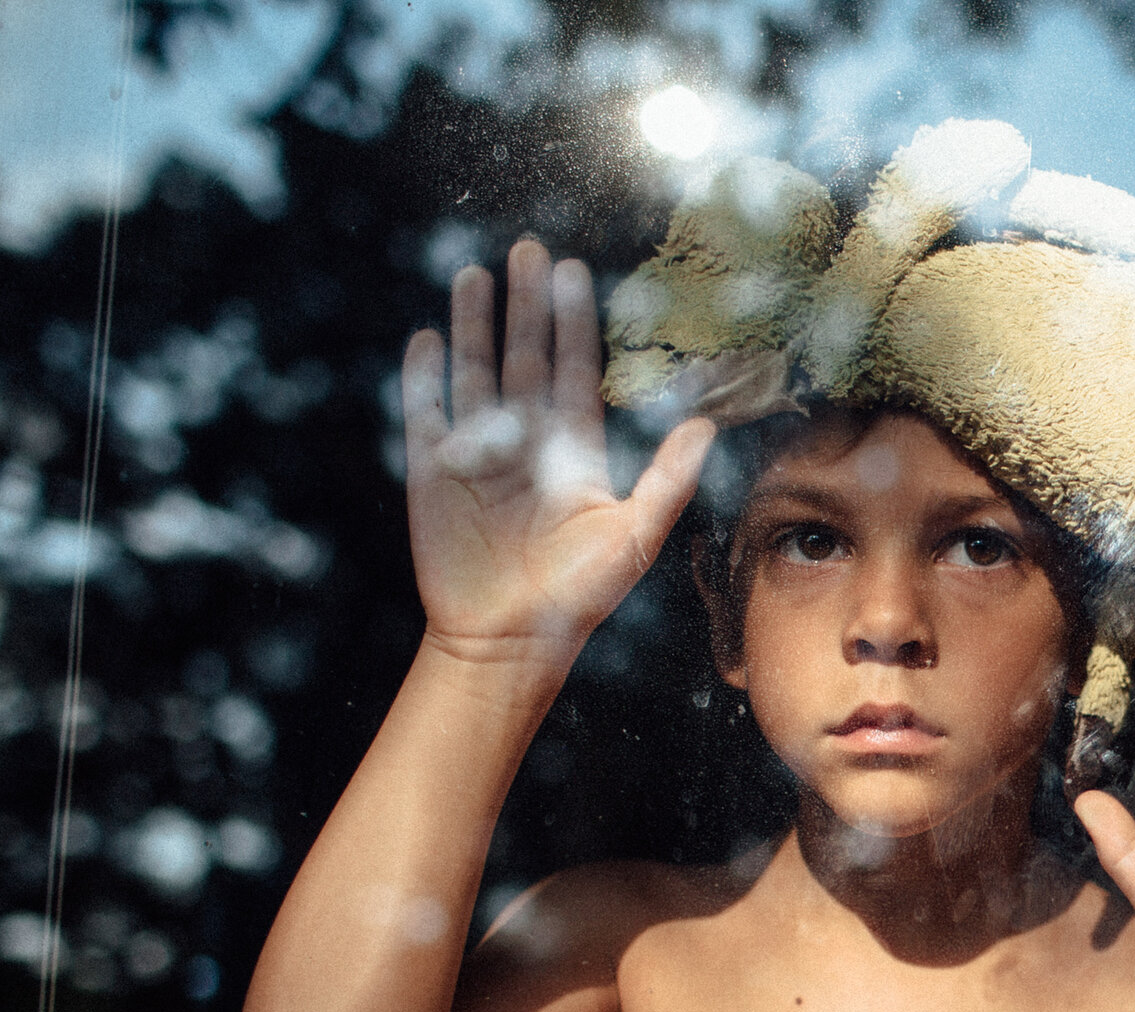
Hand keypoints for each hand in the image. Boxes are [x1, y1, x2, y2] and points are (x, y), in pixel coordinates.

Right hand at [401, 238, 713, 667]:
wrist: (507, 640)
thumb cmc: (578, 596)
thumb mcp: (633, 535)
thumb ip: (668, 478)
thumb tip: (708, 425)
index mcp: (574, 450)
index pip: (575, 369)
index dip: (574, 322)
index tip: (574, 272)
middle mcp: (527, 442)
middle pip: (525, 356)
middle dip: (526, 304)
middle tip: (528, 248)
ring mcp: (479, 453)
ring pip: (476, 371)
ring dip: (474, 323)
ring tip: (475, 274)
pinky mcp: (434, 471)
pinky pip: (427, 411)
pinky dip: (425, 377)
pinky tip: (429, 337)